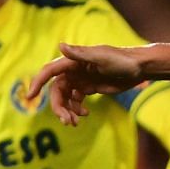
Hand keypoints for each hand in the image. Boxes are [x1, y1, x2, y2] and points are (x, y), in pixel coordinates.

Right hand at [25, 43, 146, 125]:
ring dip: (67, 110)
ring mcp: (80, 80)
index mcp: (72, 61)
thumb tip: (60, 45)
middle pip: (57, 91)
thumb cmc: (121, 60)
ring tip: (75, 122)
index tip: (30, 98)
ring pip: (65, 98)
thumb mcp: (101, 57)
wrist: (139, 68)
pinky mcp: (89, 88)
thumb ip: (81, 54)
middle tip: (67, 122)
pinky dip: (77, 109)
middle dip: (59, 107)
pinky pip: (76, 100)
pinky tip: (85, 114)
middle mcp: (73, 70)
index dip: (37, 83)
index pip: (49, 72)